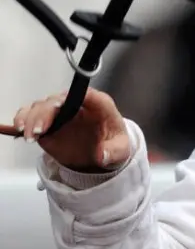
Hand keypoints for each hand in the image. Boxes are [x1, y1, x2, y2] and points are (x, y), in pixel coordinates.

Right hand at [13, 88, 130, 172]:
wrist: (102, 151)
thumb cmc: (113, 142)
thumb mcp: (120, 149)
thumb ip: (113, 151)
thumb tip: (103, 154)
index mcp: (97, 103)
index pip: (86, 94)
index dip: (72, 96)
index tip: (60, 103)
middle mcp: (74, 103)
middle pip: (56, 100)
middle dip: (45, 112)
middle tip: (40, 129)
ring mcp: (58, 112)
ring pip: (40, 107)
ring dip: (31, 118)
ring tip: (30, 134)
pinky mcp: (46, 122)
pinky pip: (30, 116)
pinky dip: (23, 121)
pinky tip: (20, 130)